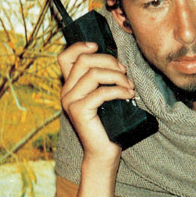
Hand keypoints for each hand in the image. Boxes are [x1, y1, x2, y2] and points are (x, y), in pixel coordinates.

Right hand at [57, 41, 134, 162]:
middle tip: (125, 72)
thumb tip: (116, 62)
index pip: (65, 57)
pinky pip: (101, 92)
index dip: (80, 46)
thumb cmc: (109, 123)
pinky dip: (119, 91)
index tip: (98, 46)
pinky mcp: (79, 111)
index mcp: (70, 85)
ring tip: (130, 87)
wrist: (103, 151)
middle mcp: (66, 91)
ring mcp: (70, 101)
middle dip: (109, 61)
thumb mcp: (105, 96)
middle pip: (84, 60)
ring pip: (94, 74)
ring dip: (117, 77)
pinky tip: (129, 95)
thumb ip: (103, 80)